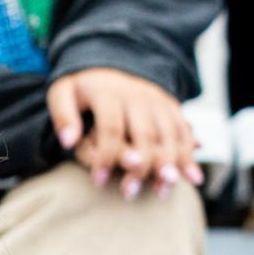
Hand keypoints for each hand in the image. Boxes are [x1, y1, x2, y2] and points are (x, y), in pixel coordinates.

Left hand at [46, 68, 200, 198]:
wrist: (109, 60)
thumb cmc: (80, 86)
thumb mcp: (62, 92)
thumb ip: (63, 116)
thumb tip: (69, 142)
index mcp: (110, 93)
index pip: (112, 129)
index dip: (106, 157)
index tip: (99, 181)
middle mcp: (139, 96)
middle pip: (146, 134)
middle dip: (140, 166)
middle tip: (129, 193)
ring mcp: (159, 100)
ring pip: (170, 134)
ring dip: (169, 165)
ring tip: (162, 192)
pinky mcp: (171, 105)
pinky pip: (184, 131)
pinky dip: (189, 154)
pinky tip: (191, 178)